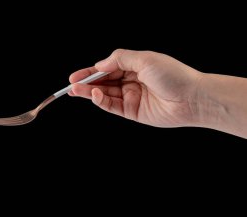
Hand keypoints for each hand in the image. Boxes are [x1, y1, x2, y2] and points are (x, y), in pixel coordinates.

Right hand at [69, 49, 202, 127]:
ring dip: (89, 92)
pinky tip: (93, 95)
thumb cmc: (173, 75)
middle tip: (71, 85)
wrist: (192, 99)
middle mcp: (131, 81)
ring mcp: (131, 97)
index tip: (75, 75)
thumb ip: (120, 59)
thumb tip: (100, 64)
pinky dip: (101, 101)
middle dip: (86, 83)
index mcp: (135, 66)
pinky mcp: (132, 112)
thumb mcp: (145, 59)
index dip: (90, 71)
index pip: (107, 68)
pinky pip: (112, 106)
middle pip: (104, 82)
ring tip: (75, 91)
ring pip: (105, 94)